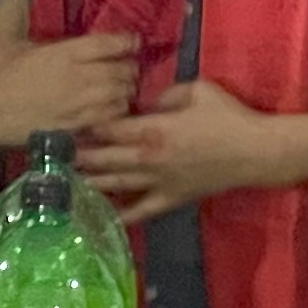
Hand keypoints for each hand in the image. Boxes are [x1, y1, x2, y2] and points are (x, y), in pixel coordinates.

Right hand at [0, 32, 139, 146]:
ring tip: (120, 95)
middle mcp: (80, 77)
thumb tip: (66, 49)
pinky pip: (104, 123)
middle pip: (123, 73)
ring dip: (124, 96)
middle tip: (128, 71)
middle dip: (129, 71)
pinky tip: (107, 117)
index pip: (112, 44)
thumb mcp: (21, 47)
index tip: (134, 43)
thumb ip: (50, 48)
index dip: (128, 43)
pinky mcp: (72, 130)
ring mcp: (79, 106)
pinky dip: (110, 118)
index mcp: (67, 52)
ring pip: (120, 100)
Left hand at [80, 78, 278, 219]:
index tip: (63, 124)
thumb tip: (145, 100)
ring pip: (114, 185)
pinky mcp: (170, 199)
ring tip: (63, 183)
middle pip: (102, 158)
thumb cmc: (227, 116)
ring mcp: (157, 182)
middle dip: (77, 157)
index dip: (83, 127)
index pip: (106, 128)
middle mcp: (148, 158)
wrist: (255, 151)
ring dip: (89, 183)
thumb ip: (164, 93)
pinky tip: (98, 218)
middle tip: (52, 156)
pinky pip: (139, 211)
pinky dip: (118, 215)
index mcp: (152, 129)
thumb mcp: (195, 89)